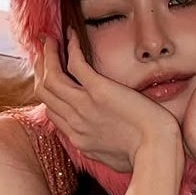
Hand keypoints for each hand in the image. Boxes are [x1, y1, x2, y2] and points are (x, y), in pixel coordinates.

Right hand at [35, 31, 181, 172]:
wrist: (156, 151)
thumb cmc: (145, 156)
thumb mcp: (113, 159)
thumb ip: (100, 148)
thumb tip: (96, 144)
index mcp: (79, 138)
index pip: (52, 112)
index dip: (48, 92)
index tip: (50, 76)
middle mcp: (75, 122)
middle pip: (44, 93)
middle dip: (40, 70)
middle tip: (42, 53)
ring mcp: (84, 106)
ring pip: (51, 78)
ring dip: (47, 56)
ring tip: (49, 40)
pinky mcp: (99, 91)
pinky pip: (75, 65)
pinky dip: (70, 48)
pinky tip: (71, 35)